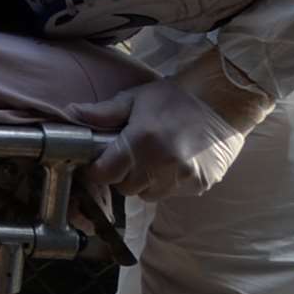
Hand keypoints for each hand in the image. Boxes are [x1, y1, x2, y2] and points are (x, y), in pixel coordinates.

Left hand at [95, 66, 264, 199]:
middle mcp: (161, 163)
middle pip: (125, 187)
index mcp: (140, 142)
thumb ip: (102, 113)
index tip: (102, 162)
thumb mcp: (134, 99)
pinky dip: (169, 183)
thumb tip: (71, 113)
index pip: (104, 174)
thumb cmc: (174, 98)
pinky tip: (175, 163)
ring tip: (155, 159)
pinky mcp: (200, 184)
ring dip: (146, 182)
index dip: (98, 170)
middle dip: (123, 175)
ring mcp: (183, 177)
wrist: (222, 101)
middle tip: (132, 156)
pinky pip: (173, 194)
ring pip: (149, 195)